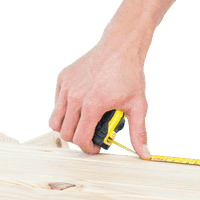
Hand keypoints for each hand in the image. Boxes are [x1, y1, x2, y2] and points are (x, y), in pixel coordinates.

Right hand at [48, 40, 149, 157]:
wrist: (120, 46)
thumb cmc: (130, 74)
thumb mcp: (138, 105)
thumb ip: (139, 132)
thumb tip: (145, 154)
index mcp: (93, 105)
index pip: (80, 139)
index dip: (88, 149)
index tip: (97, 147)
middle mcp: (75, 96)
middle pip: (65, 133)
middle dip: (78, 139)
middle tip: (91, 134)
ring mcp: (67, 86)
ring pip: (55, 120)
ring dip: (67, 126)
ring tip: (83, 122)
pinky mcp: (63, 78)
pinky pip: (57, 102)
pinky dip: (65, 108)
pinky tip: (82, 104)